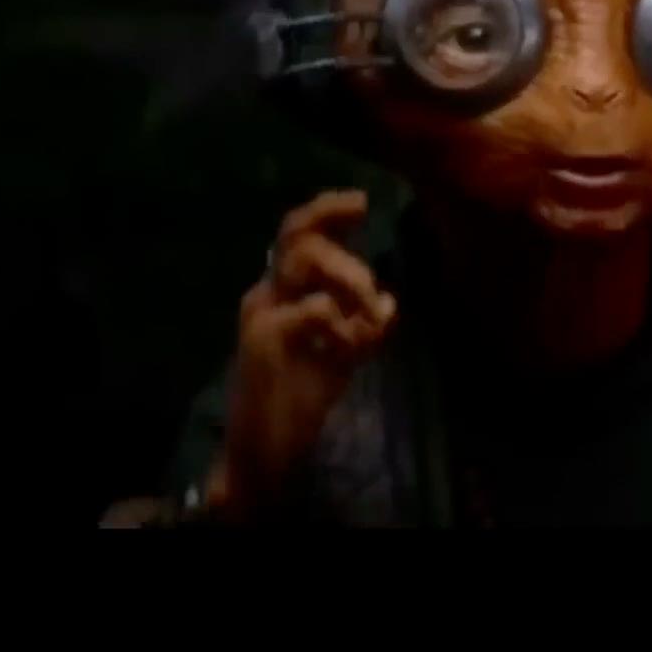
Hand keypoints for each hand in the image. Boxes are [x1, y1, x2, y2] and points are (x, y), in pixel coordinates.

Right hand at [208, 190, 397, 518]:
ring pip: (305, 260)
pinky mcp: (263, 339)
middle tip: (364, 216)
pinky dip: (343, 319)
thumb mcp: (343, 355)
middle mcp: (267, 294)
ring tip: (368, 309)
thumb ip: (364, 326)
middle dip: (331, 217)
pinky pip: (315, 308)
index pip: (299, 236)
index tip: (362, 201)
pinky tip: (349, 345)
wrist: (264, 450)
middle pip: (294, 232)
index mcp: (282, 293)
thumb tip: (389, 303)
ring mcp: (261, 314)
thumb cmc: (300, 398)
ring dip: (349, 274)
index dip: (328, 211)